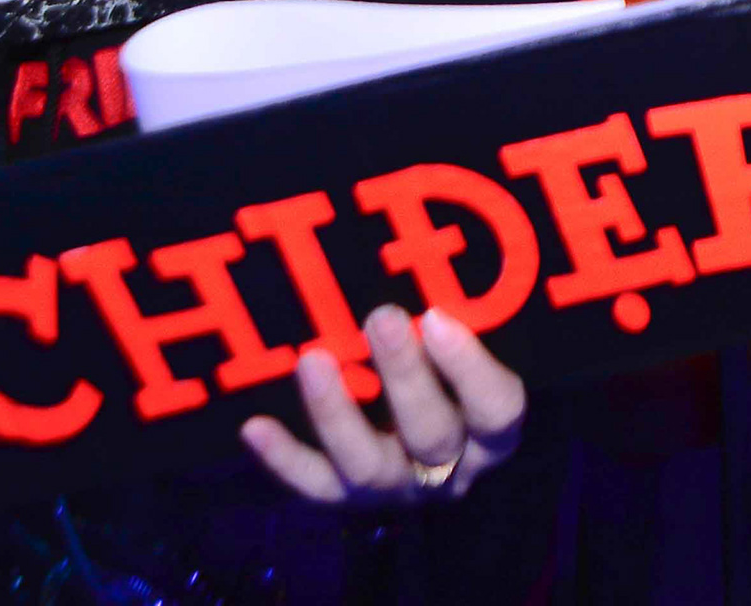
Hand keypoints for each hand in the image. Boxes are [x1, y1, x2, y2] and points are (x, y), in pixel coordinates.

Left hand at [241, 301, 527, 508]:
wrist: (419, 445)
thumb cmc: (450, 371)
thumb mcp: (468, 349)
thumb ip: (457, 321)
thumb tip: (429, 252)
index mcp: (490, 433)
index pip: (495, 408)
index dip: (468, 367)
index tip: (434, 316)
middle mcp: (447, 468)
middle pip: (431, 435)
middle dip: (403, 375)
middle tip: (380, 317)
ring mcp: (394, 487)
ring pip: (367, 466)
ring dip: (337, 412)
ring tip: (312, 359)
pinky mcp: (345, 498)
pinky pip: (313, 486)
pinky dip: (282, 458)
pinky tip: (255, 426)